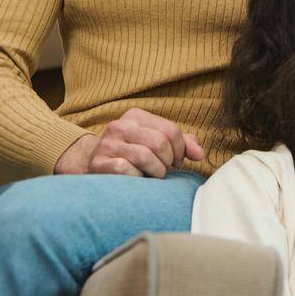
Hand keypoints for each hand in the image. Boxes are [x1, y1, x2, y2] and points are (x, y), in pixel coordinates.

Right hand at [55, 109, 205, 176]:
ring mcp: (107, 143)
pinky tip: (135, 179)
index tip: (176, 161)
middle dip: (168, 162)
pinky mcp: (98, 163)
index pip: (171, 130)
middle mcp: (119, 125)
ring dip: (156, 172)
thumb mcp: (157, 143)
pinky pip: (127, 170)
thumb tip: (200, 154)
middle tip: (164, 170)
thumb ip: (182, 144)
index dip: (180, 150)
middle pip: (160, 143)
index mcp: (135, 116)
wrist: (94, 167)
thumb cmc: (133, 156)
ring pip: (146, 157)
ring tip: (153, 175)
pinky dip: (137, 178)